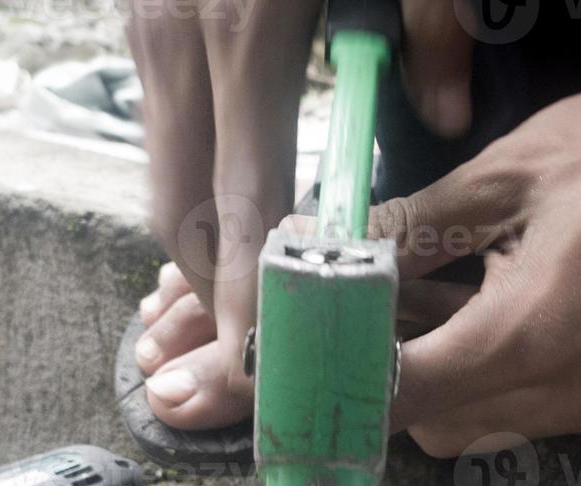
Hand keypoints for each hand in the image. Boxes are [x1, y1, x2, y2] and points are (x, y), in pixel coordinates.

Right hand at [127, 1, 477, 429]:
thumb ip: (433, 31)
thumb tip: (438, 118)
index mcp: (249, 29)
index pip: (240, 201)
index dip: (252, 293)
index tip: (268, 357)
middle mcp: (180, 36)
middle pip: (178, 208)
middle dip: (215, 290)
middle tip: (261, 343)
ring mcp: (148, 24)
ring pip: (159, 172)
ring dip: (197, 238)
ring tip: (248, 292)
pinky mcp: (142, 11)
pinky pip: (162, 125)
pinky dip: (191, 178)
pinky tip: (233, 200)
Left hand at [373, 69, 580, 456]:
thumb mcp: (509, 172)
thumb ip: (416, 224)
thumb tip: (343, 250)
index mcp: (531, 334)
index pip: (403, 394)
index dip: (343, 378)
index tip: (307, 350)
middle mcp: (564, 391)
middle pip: (430, 426)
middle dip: (387, 379)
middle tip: (365, 312)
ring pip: (472, 425)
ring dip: (434, 380)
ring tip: (426, 298)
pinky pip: (519, 410)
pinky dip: (481, 375)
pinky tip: (480, 305)